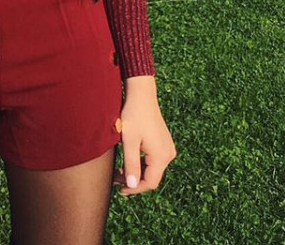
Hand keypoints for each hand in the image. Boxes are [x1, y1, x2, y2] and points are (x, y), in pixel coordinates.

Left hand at [112, 81, 175, 196]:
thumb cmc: (134, 114)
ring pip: (153, 170)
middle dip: (134, 181)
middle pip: (152, 177)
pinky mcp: (164, 143)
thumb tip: (132, 186)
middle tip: (116, 179)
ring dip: (137, 173)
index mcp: (162, 156)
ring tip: (120, 171)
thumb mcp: (129, 140)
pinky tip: (129, 161)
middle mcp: (169, 154)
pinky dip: (142, 165)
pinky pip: (154, 161)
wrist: (142, 94)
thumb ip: (131, 164)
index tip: (119, 189)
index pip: (150, 183)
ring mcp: (168, 148)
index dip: (134, 189)